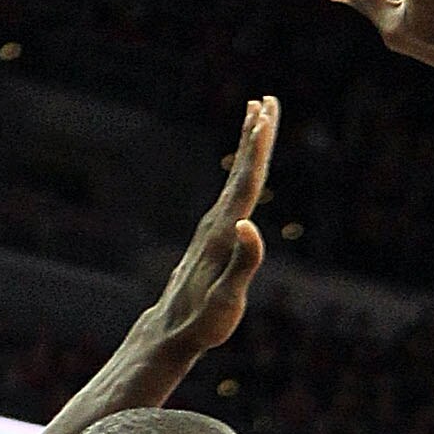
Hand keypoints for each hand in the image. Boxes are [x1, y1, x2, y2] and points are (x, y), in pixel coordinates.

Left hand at [146, 97, 274, 358]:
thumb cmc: (201, 323)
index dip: (257, 150)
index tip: (265, 115)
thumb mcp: (226, 302)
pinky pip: (231, 198)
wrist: (168, 333)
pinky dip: (240, 177)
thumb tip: (249, 223)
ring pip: (235, 182)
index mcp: (223, 234)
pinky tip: (243, 175)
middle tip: (265, 100)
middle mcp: (216, 225)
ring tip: (256, 119)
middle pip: (240, 173)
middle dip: (253, 137)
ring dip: (247, 150)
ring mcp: (211, 231)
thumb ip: (241, 263)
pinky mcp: (210, 240)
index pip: (246, 184)